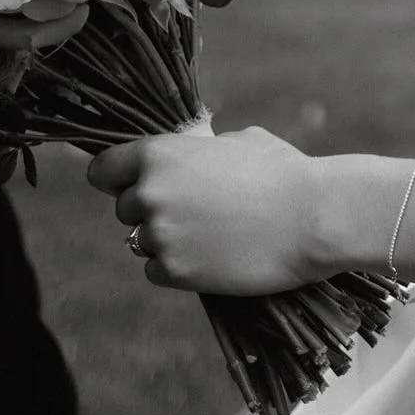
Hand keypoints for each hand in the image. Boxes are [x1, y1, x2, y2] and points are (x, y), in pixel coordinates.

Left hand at [87, 126, 324, 294]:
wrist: (313, 218)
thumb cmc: (282, 171)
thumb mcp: (236, 142)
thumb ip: (197, 153)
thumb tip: (186, 161)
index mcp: (159, 154)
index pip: (102, 169)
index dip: (116, 176)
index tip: (131, 183)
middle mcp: (150, 194)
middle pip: (125, 208)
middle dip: (151, 208)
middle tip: (192, 209)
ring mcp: (160, 235)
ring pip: (141, 240)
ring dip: (167, 238)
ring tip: (211, 232)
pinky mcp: (174, 272)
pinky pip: (158, 269)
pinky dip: (178, 265)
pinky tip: (213, 254)